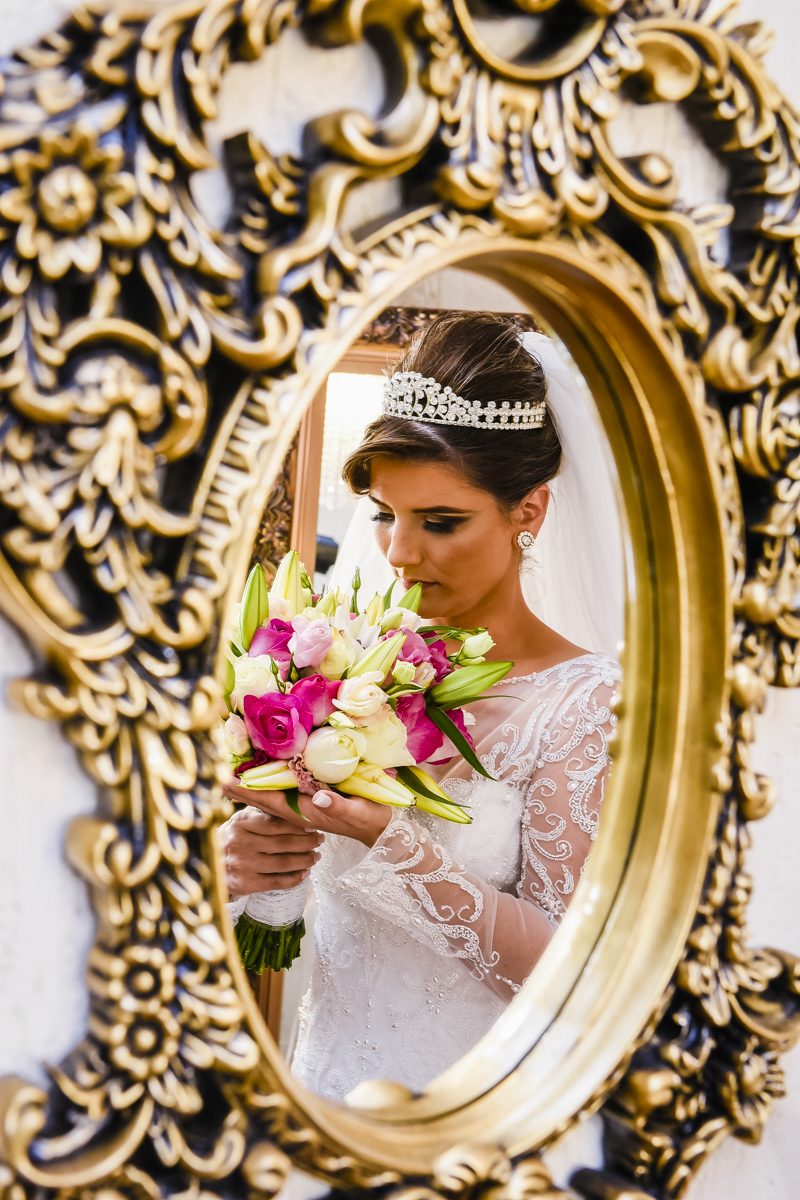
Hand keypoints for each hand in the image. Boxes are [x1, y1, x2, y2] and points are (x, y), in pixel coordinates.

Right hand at [218, 805, 322, 895]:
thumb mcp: (239, 821)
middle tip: (319, 840)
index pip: (276, 823)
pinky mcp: (245, 884)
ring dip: (305, 860)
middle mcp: (241, 842)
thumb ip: (261, 814)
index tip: (312, 824)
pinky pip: (277, 881)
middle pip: (284, 843)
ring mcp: (243, 864)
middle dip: (308, 842)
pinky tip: (304, 873)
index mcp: (241, 822)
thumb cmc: (230, 840)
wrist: (205, 866)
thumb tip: (292, 804)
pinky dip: (295, 878)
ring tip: (315, 856)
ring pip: (284, 862)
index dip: (298, 825)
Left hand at [220, 780, 392, 849]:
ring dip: (251, 787)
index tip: (225, 782)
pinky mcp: (310, 802)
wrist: (378, 829)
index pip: (269, 801)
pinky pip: (283, 794)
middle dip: (241, 788)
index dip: (247, 791)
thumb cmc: (368, 820)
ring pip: (270, 796)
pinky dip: (268, 785)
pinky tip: (260, 780)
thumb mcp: (357, 812)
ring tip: (230, 777)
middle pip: (262, 799)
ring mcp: (303, 807)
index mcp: (304, 812)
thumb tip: (316, 796)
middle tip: (216, 775)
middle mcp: (298, 811)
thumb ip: (337, 806)